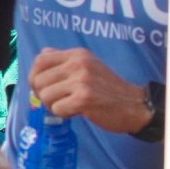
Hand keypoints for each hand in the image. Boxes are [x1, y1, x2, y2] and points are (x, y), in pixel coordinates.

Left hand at [28, 48, 148, 133]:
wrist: (135, 105)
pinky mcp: (84, 98)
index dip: (35, 76)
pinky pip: (56, 109)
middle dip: (43, 95)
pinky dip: (63, 114)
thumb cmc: (108, 88)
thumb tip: (43, 54)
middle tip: (58, 100)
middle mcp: (78, 63)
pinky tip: (76, 111)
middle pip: (38, 80)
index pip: (40, 60)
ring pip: (45, 96)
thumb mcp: (88, 65)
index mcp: (77, 54)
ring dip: (53, 106)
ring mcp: (81, 80)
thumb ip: (65, 60)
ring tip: (69, 105)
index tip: (42, 87)